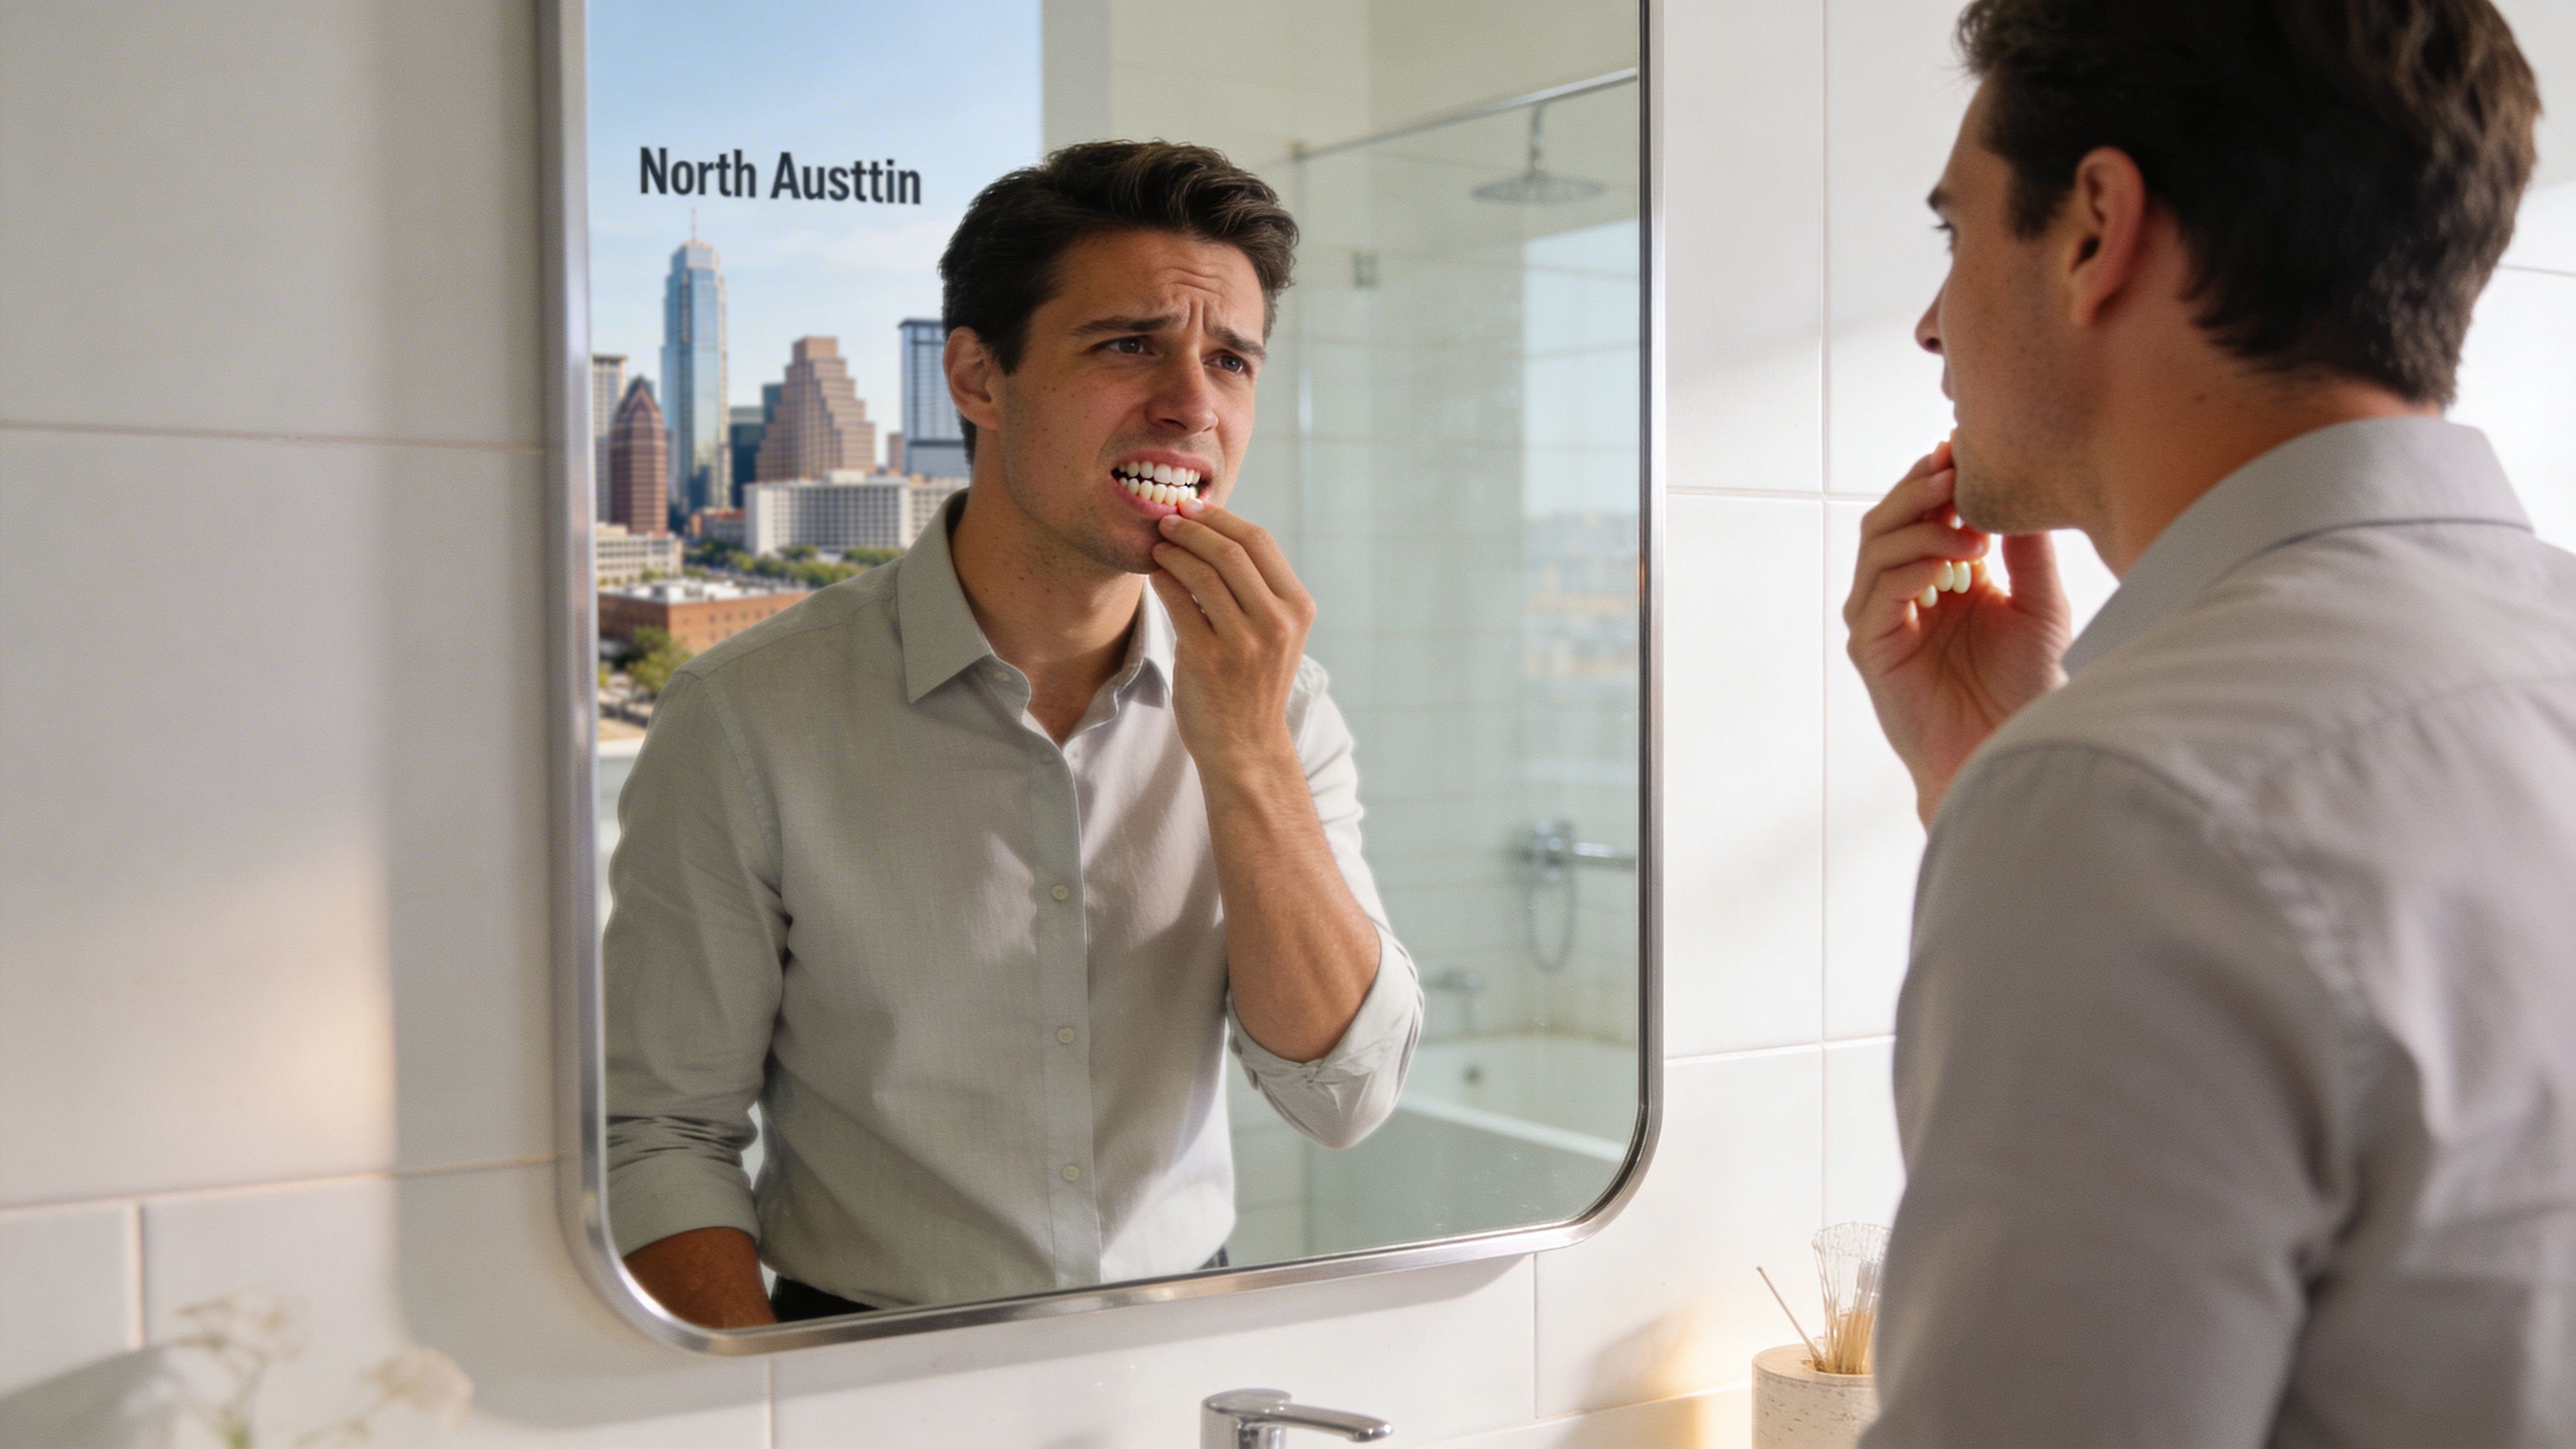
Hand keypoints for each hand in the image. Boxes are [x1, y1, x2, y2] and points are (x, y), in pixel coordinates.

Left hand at [1147, 500, 1315, 775]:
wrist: (1246, 746)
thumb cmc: (1252, 683)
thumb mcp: (1274, 632)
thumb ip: (1256, 588)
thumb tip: (1212, 532)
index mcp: (1297, 608)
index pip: (1260, 541)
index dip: (1222, 518)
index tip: (1194, 507)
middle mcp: (1277, 622)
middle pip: (1231, 550)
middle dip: (1193, 528)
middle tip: (1167, 519)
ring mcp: (1245, 642)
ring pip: (1203, 572)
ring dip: (1174, 551)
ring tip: (1158, 545)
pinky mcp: (1209, 659)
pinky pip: (1179, 602)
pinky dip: (1163, 580)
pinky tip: (1155, 574)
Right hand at [1844, 440, 2072, 822]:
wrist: (2014, 749)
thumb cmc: (2027, 686)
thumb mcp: (2040, 602)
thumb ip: (2026, 549)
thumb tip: (2018, 489)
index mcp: (1939, 574)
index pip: (1920, 509)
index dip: (1936, 476)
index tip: (1964, 446)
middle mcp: (1903, 591)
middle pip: (1888, 519)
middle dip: (1920, 488)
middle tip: (1956, 467)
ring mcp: (1882, 618)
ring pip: (1877, 547)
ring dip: (1919, 523)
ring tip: (1964, 516)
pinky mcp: (1873, 647)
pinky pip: (1879, 592)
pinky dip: (1911, 567)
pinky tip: (1952, 562)